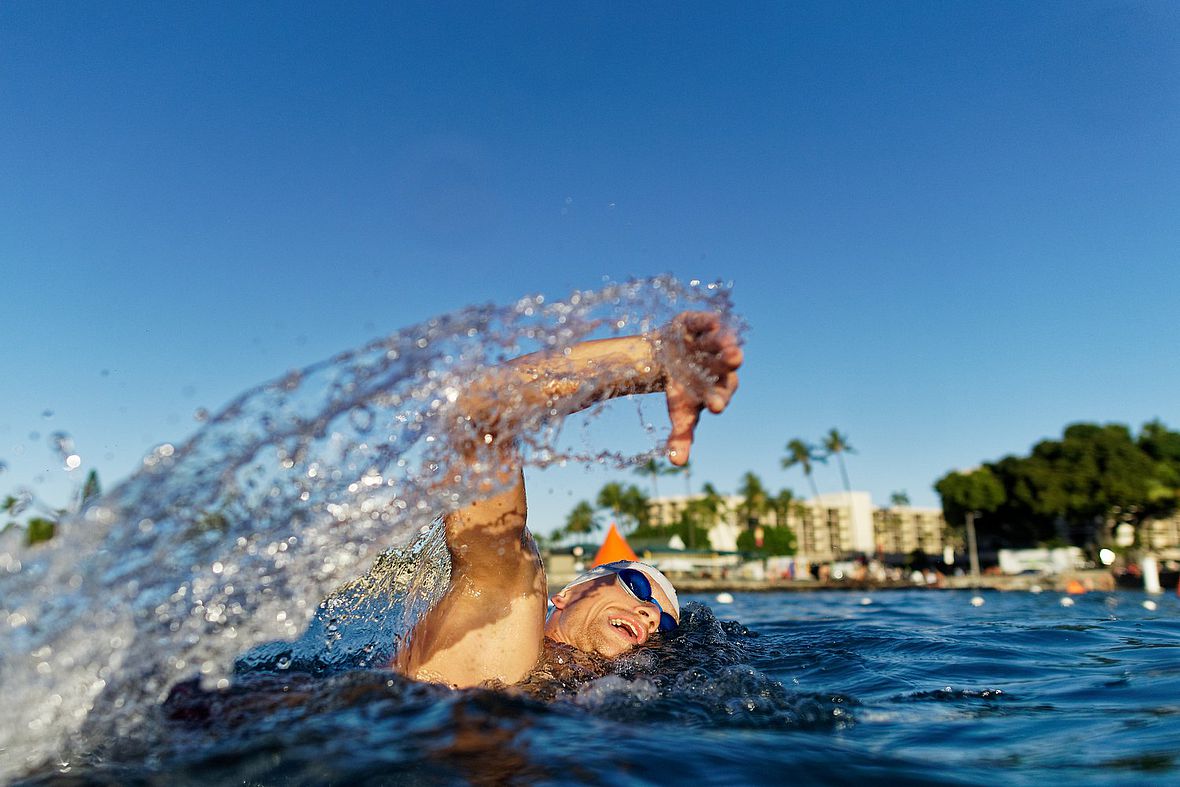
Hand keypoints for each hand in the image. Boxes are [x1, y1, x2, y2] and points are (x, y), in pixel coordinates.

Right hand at [660, 312, 741, 465]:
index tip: (715, 407)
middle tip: (733, 360)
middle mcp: (721, 366)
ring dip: (724, 341)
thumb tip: (676, 464)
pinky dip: (708, 323)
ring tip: (724, 343)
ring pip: (722, 342)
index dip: (719, 399)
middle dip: (730, 361)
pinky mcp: (703, 325)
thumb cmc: (681, 390)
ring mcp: (714, 344)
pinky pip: (707, 322)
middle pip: (728, 365)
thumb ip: (681, 437)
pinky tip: (710, 324)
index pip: (721, 395)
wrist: (668, 359)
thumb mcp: (680, 413)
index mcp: (720, 389)